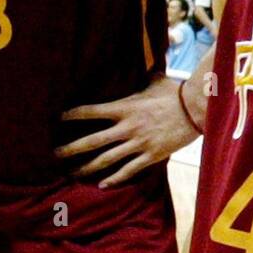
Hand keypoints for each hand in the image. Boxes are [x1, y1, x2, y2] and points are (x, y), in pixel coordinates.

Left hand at [58, 76, 198, 188]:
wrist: (197, 109)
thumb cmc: (176, 92)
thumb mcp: (155, 80)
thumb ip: (142, 78)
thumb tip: (139, 68)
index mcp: (125, 107)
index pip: (91, 112)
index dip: (72, 115)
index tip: (58, 119)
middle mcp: (128, 127)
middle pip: (93, 141)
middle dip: (71, 148)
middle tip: (54, 154)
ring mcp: (139, 143)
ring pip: (107, 159)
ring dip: (88, 167)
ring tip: (74, 172)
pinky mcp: (151, 156)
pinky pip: (129, 170)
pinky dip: (114, 178)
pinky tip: (102, 184)